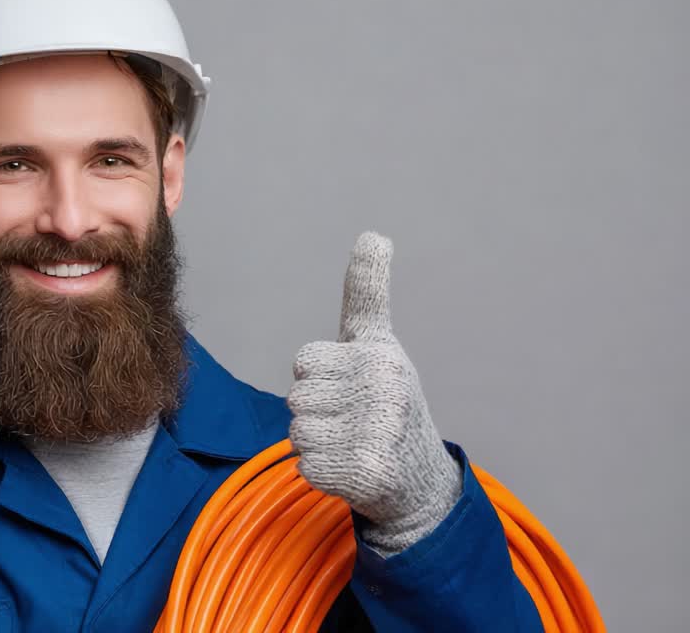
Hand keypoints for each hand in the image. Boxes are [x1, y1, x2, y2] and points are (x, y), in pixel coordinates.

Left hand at [287, 231, 459, 555]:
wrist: (419, 481)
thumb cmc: (387, 402)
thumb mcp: (378, 340)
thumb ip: (368, 292)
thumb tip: (374, 234)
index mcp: (380, 353)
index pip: (303, 361)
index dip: (316, 377)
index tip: (349, 383)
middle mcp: (384, 388)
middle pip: (296, 398)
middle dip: (315, 412)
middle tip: (352, 420)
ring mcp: (379, 431)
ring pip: (298, 433)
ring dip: (316, 444)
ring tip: (353, 443)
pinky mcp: (368, 471)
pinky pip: (306, 466)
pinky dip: (321, 473)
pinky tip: (351, 470)